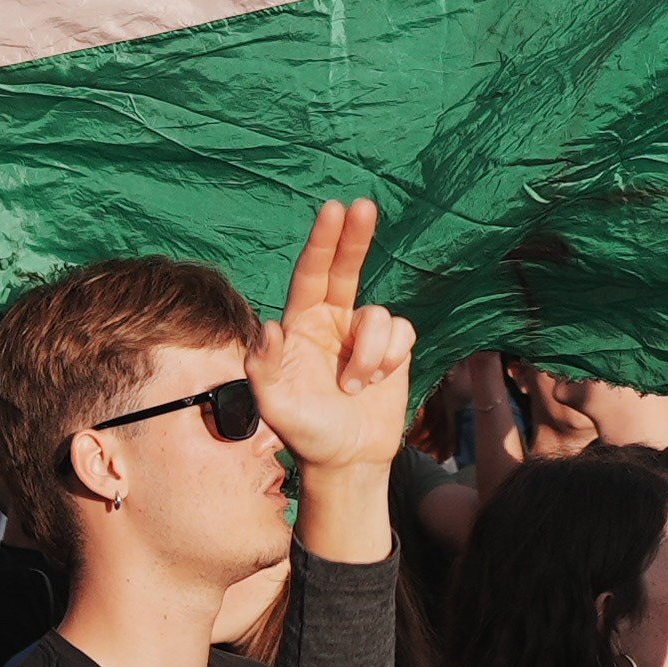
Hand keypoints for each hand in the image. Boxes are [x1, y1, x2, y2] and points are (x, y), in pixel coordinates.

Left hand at [247, 200, 417, 495]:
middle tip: (363, 205)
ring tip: (353, 387)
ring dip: (370, 354)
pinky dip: (390, 358)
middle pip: (346, 268)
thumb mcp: (274, 405)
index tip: (333, 209)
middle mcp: (332, 321)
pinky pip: (402, 332)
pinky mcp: (393, 349)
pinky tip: (375, 383)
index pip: (310, 273)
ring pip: (379, 315)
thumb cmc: (304, 433)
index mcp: (300, 325)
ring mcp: (363, 334)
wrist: (347, 460)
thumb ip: (265, 368)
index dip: (322, 241)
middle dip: (355, 236)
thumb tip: (268, 328)